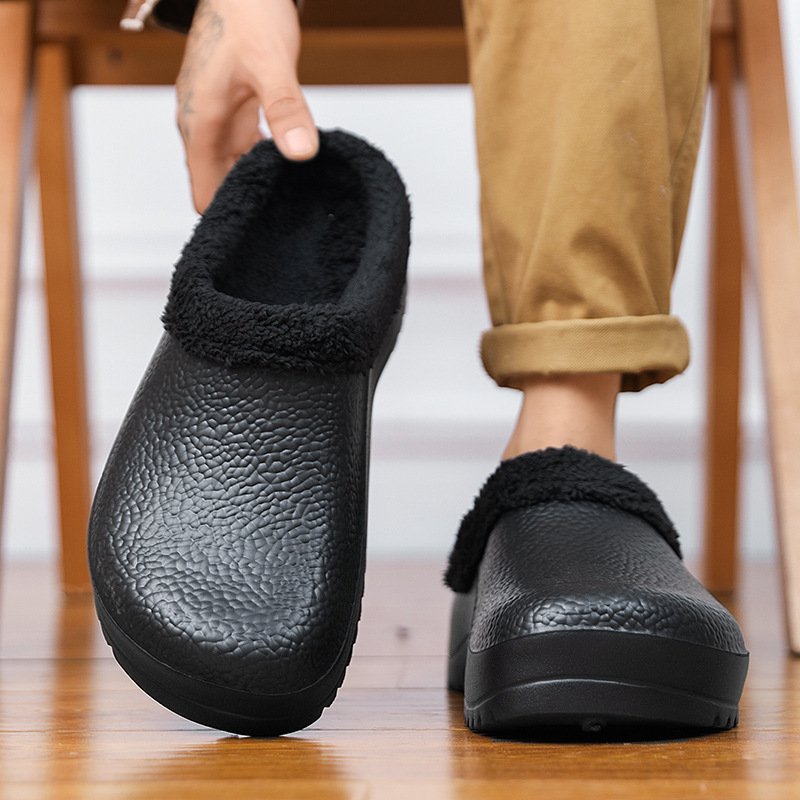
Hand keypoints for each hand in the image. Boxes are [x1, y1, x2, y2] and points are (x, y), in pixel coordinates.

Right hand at [176, 0, 317, 212]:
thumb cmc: (247, 12)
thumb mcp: (272, 64)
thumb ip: (286, 109)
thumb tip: (302, 153)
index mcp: (200, 124)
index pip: (204, 195)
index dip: (226, 219)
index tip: (259, 236)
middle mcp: (201, 126)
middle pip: (217, 187)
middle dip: (245, 208)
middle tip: (285, 225)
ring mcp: (214, 118)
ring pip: (231, 169)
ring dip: (255, 185)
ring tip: (291, 203)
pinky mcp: (231, 109)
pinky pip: (242, 149)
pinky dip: (261, 162)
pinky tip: (289, 166)